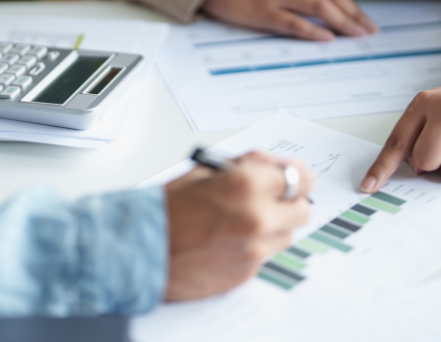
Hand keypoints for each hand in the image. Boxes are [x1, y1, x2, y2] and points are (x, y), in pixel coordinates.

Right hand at [164, 151, 313, 300]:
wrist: (139, 250)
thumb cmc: (164, 209)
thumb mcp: (205, 171)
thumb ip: (246, 166)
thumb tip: (274, 166)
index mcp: (248, 185)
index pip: (301, 178)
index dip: (296, 176)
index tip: (293, 177)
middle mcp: (258, 218)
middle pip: (301, 210)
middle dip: (288, 203)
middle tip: (269, 200)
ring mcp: (254, 250)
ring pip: (285, 236)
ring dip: (272, 227)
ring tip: (241, 222)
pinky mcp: (246, 274)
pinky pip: (265, 256)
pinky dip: (253, 248)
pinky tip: (228, 241)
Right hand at [202, 0, 376, 40]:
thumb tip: (334, 6)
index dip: (351, 4)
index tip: (364, 19)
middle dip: (353, 15)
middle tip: (367, 30)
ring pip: (319, 8)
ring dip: (342, 23)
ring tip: (355, 35)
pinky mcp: (265, 11)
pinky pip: (296, 23)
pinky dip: (315, 31)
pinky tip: (328, 39)